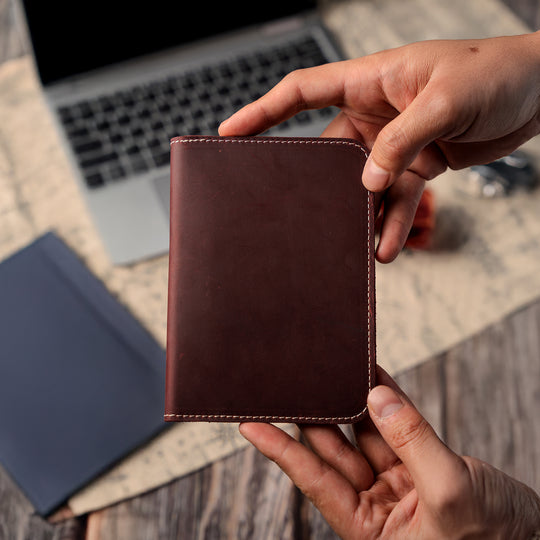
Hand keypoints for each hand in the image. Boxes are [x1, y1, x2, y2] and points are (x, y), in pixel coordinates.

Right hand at [220, 33, 539, 261]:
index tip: (231, 133)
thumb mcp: (446, 100)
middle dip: (314, 185)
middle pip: (327, 151)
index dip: (262, 112)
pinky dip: (390, 222)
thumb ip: (402, 140)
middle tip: (297, 213)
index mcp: (370, 81)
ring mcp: (393, 141)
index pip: (302, 91)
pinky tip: (387, 247)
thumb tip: (367, 182)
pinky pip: (395, 199)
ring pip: (361, 185)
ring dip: (359, 215)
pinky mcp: (415, 164)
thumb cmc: (496, 72)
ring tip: (353, 245)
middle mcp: (375, 112)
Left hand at [239, 368, 539, 538]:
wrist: (534, 536)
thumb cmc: (494, 539)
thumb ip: (412, 442)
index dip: (280, 450)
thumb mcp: (451, 495)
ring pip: (365, 431)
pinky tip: (371, 374)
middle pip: (335, 450)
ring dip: (353, 398)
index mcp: (368, 529)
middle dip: (316, 414)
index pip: (314, 480)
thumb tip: (376, 397)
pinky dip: (386, 399)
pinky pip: (395, 425)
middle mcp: (376, 505)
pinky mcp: (418, 463)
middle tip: (291, 378)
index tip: (250, 424)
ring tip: (331, 364)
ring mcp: (396, 482)